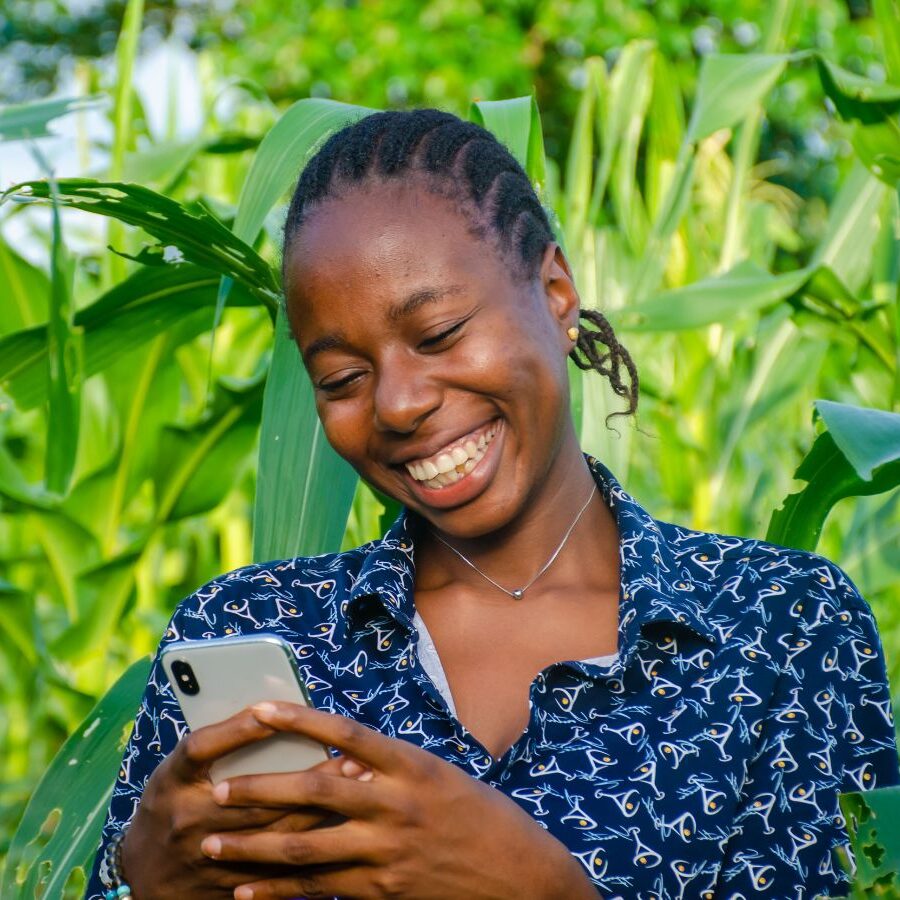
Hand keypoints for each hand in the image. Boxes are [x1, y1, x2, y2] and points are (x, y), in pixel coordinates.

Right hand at [122, 707, 369, 898]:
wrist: (146, 878)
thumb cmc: (171, 805)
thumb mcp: (177, 772)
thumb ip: (215, 748)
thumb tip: (270, 712)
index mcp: (172, 781)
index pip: (202, 748)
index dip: (235, 729)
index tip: (271, 709)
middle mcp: (187, 817)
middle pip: (254, 794)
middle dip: (307, 776)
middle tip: (349, 756)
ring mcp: (207, 854)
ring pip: (272, 830)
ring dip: (319, 808)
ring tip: (356, 785)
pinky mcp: (226, 883)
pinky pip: (274, 865)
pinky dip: (310, 844)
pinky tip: (341, 827)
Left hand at [200, 701, 598, 899]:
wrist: (522, 878)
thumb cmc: (483, 818)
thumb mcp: (440, 779)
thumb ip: (388, 771)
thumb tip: (334, 763)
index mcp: (411, 766)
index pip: (345, 733)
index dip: (299, 719)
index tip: (258, 709)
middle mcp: (396, 805)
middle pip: (313, 792)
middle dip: (258, 790)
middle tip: (216, 789)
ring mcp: (387, 852)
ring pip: (305, 847)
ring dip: (252, 846)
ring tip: (212, 843)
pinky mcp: (383, 893)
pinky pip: (319, 890)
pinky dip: (278, 891)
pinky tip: (246, 890)